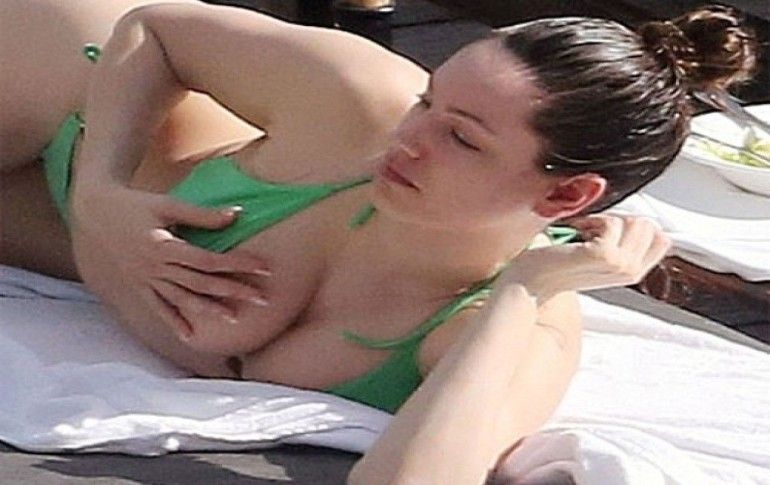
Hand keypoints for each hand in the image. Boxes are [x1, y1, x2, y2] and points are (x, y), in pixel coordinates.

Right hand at [70, 185, 269, 340]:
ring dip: (209, 311)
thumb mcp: (166, 204)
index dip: (238, 265)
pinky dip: (175, 323)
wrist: (92, 213)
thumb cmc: (133, 205)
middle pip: (201, 283)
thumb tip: (237, 215)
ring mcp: (146, 281)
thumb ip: (202, 215)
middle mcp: (155, 268)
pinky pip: (159, 309)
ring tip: (234, 319)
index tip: (264, 268)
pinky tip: (192, 336)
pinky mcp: (138, 288)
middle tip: (263, 300)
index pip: (209, 260)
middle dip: (233, 292)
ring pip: (182, 300)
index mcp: (164, 247)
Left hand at [498, 215, 671, 300]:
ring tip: (581, 233)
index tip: (602, 231)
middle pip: (648, 224)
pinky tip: (574, 233)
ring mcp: (621, 265)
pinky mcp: (605, 256)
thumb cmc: (556, 263)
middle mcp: (632, 272)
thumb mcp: (597, 251)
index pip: (661, 237)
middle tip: (588, 232)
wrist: (529, 281)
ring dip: (603, 219)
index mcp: (633, 271)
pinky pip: (612, 222)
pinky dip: (590, 220)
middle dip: (617, 219)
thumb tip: (638, 215)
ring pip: (634, 221)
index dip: (632, 225)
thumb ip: (621, 239)